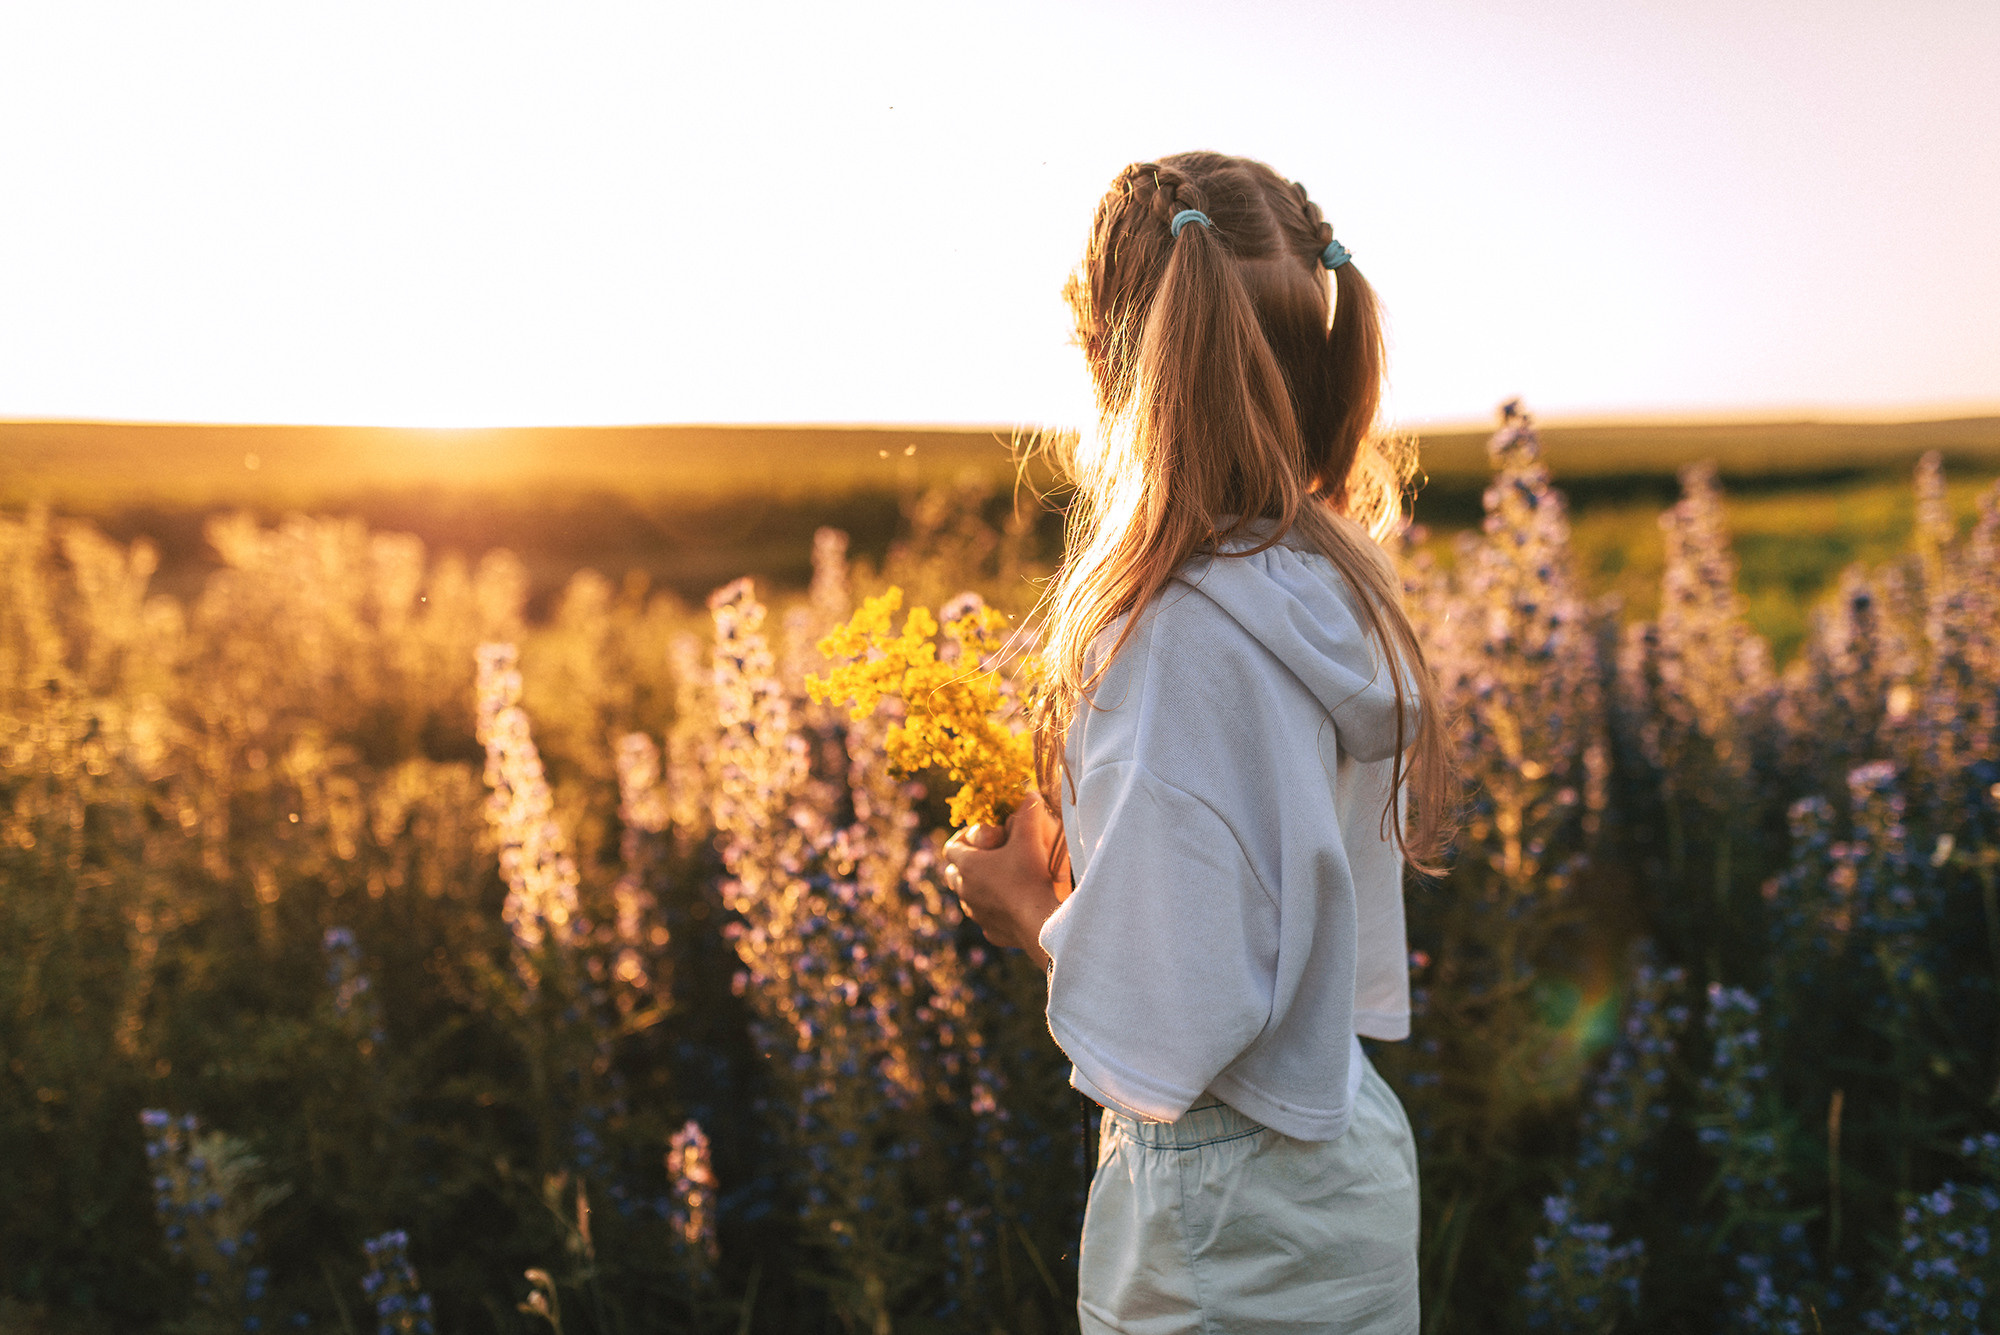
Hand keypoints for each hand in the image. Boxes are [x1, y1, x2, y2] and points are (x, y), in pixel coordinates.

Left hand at [942, 794, 1068, 969]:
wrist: (1041, 921)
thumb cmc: (1030, 875)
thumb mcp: (1030, 837)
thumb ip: (1028, 812)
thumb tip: (1030, 793)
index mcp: (968, 865)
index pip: (950, 848)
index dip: (962, 838)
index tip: (980, 836)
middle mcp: (965, 890)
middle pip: (952, 873)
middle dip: (965, 863)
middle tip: (987, 857)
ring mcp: (975, 912)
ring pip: (965, 896)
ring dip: (976, 886)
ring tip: (998, 880)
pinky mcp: (990, 930)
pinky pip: (984, 916)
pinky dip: (991, 908)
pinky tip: (1010, 905)